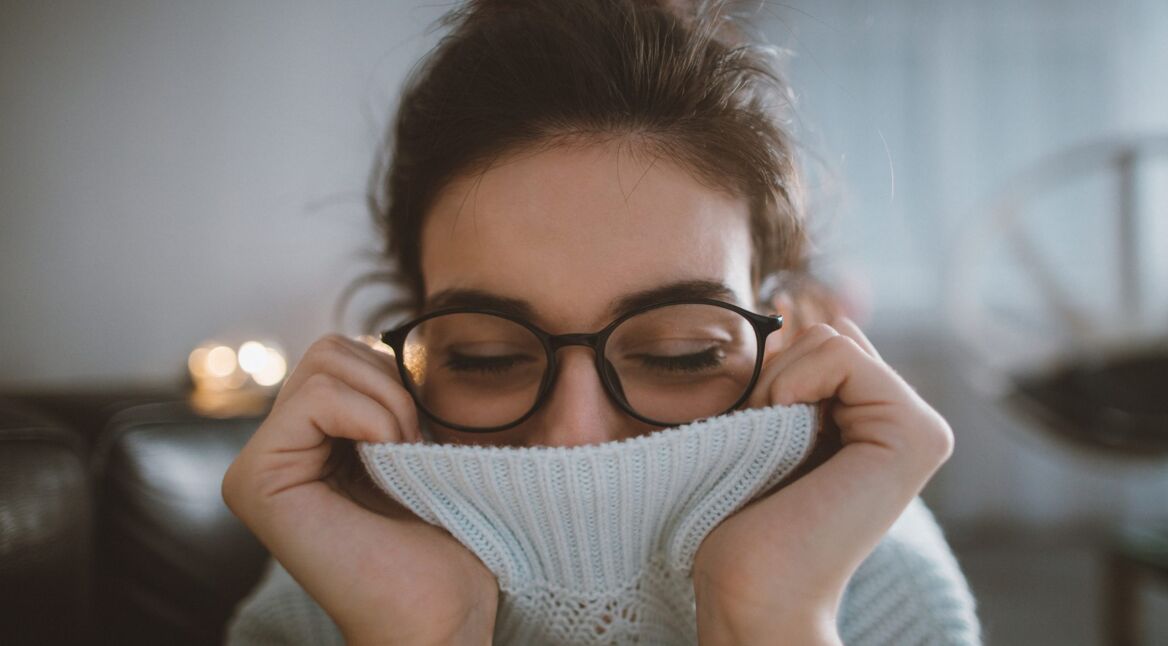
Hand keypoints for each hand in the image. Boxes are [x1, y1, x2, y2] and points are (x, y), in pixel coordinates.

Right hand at [221, 334, 498, 645]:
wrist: (443, 609)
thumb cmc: (446, 538)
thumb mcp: (419, 444)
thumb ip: (388, 392)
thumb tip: (389, 335)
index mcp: (307, 441)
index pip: (345, 352)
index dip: (398, 380)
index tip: (422, 439)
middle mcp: (271, 450)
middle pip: (332, 348)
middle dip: (393, 386)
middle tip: (413, 449)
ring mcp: (255, 466)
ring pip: (325, 360)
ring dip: (388, 404)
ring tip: (401, 462)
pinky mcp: (254, 481)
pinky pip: (315, 396)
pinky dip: (371, 418)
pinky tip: (386, 463)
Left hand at [692, 317, 953, 644]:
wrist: (751, 588)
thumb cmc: (742, 517)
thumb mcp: (767, 424)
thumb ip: (796, 368)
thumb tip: (795, 298)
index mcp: (880, 423)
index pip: (826, 340)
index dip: (777, 369)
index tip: (758, 427)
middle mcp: (910, 423)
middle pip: (828, 332)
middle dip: (776, 374)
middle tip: (762, 440)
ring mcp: (921, 429)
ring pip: (830, 336)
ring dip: (777, 383)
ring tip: (773, 447)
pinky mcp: (917, 434)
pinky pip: (840, 352)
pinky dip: (792, 384)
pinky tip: (786, 434)